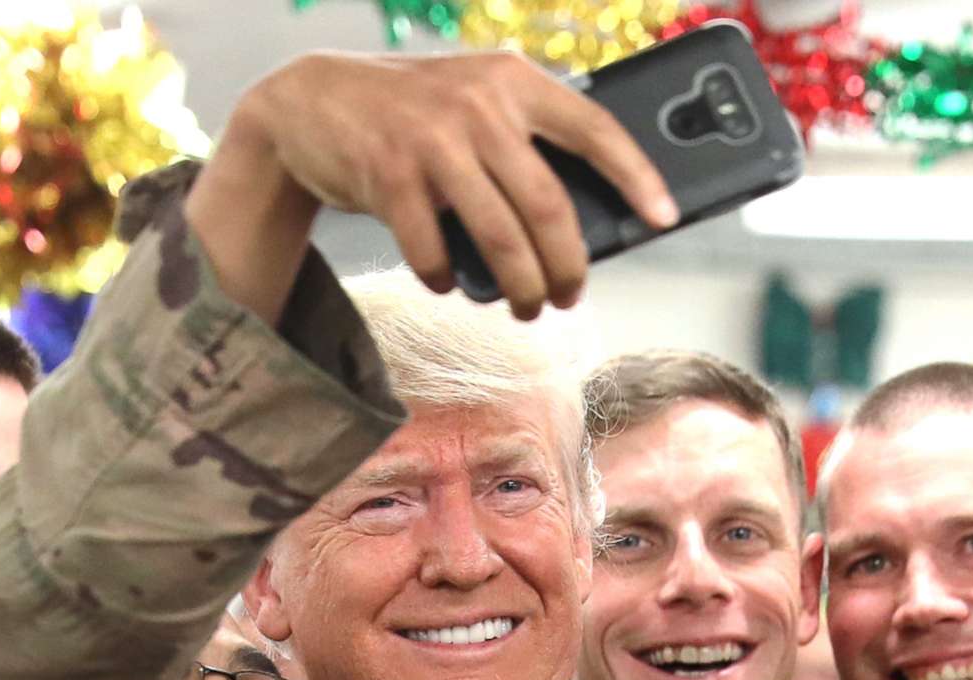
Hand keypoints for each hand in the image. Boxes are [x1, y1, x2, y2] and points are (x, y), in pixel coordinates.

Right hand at [187, 50, 677, 322]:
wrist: (309, 101)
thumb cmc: (409, 111)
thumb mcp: (472, 99)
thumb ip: (519, 137)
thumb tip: (575, 222)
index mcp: (513, 80)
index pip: (594, 128)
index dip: (636, 176)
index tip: (663, 217)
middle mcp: (479, 105)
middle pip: (549, 206)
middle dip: (567, 267)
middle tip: (568, 296)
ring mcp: (433, 140)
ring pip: (500, 238)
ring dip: (519, 288)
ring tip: (523, 306)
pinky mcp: (389, 175)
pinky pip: (436, 250)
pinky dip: (449, 279)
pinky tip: (451, 282)